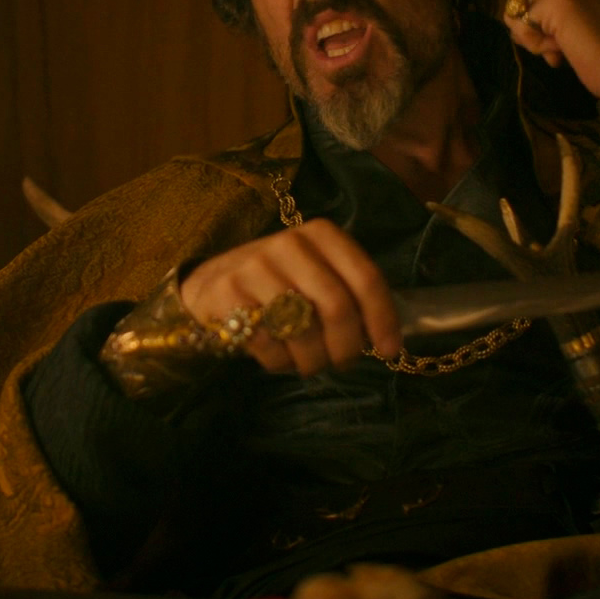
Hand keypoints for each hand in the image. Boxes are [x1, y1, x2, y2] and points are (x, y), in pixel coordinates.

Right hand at [179, 220, 401, 375]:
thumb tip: (388, 338)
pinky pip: (269, 344)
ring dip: (314, 361)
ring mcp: (256, 267)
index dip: (382, 318)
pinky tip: (280, 357)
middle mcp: (290, 244)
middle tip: (343, 363)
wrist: (211, 283)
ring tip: (311, 363)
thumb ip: (349, 293)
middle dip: (346, 347)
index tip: (389, 350)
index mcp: (321, 235)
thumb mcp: (316, 273)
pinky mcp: (228, 293)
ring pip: (304, 331)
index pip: (365, 277)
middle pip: (337, 307)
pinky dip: (282, 363)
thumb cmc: (278, 284)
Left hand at [502, 0, 599, 97]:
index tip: (567, 40)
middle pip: (515, 7)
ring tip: (569, 46)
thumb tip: (508, 17)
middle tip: (568, 45)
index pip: (524, 2)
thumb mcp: (569, 26)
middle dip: (534, 35)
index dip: (538, 30)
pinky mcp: (556, 1)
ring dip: (537, 42)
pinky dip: (539, 47)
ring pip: (515, 18)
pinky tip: (565, 49)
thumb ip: (544, 17)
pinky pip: (520, 29)